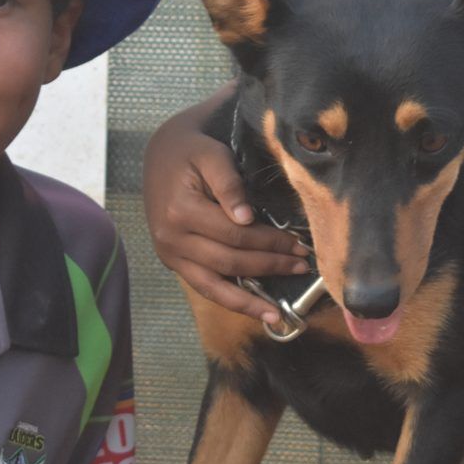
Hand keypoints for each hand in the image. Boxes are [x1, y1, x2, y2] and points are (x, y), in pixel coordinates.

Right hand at [143, 95, 309, 321]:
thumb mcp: (212, 156)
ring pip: (214, 286)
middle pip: (228, 261)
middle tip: (301, 264)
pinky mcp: (173, 263)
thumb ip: (229, 184)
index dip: (269, 241)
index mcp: (180, 210)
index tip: (298, 242)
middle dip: (269, 265)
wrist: (161, 155)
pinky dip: (231, 302)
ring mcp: (170, 255)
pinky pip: (204, 288)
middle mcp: (171, 239)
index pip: (234, 234)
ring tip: (280, 310)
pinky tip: (257, 311)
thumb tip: (246, 218)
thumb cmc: (193, 152)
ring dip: (250, 300)